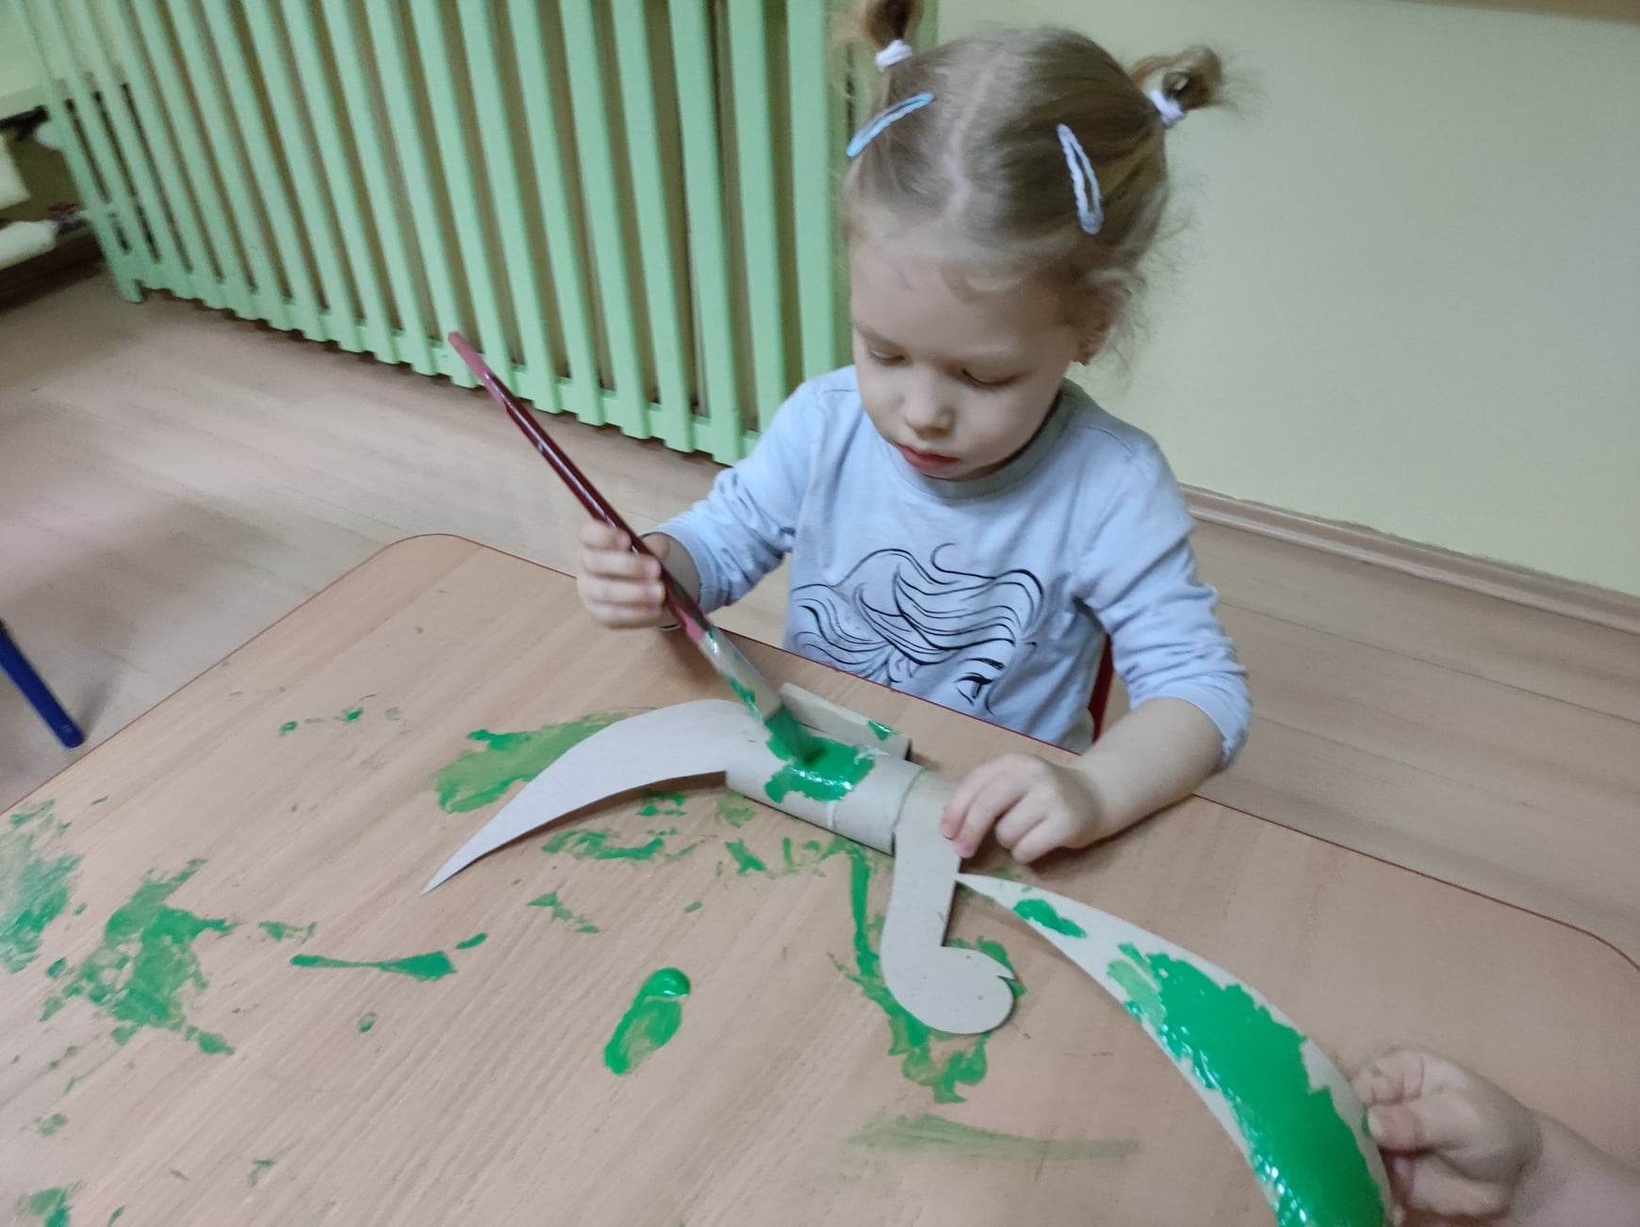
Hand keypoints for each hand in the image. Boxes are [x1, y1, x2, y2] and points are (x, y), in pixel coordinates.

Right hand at [576, 523, 670, 628]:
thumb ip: (653, 545)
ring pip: (605, 591)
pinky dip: (635, 612)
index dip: (605, 536)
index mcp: (592, 541)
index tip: (627, 539)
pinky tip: (655, 609)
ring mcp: (588, 591)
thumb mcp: (648, 547)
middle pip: (597, 563)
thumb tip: (658, 549)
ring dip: (634, 592)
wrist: (637, 587)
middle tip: (655, 568)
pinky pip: (614, 614)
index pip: (589, 534)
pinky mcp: (598, 613)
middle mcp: (585, 565)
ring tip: (659, 592)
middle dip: (628, 565)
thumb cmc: (638, 559)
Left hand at [939, 753, 1103, 863]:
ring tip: (1023, 834)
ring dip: (1007, 842)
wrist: (1094, 796)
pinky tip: (1036, 845)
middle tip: (961, 851)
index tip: (946, 832)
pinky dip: (1023, 854)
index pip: (975, 783)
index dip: (957, 809)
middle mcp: (1032, 774)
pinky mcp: (1066, 823)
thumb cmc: (1042, 794)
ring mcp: (1052, 797)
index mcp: (1013, 762)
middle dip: (969, 832)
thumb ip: (984, 795)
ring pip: (1006, 833)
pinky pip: (1027, 849)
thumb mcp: (1014, 783)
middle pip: (987, 806)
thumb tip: (949, 821)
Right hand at [1352, 1048, 1543, 1222]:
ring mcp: (1379, 1141)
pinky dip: (1364, 1198)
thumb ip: (1419, 1119)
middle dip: (1339, 1145)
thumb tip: (1373, 1124)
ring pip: (1348, 1155)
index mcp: (1394, 1070)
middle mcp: (1378, 1102)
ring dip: (1348, 1175)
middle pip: (1343, 1121)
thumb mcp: (1464, 1116)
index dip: (1344, 1108)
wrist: (1520, 1178)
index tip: (1343, 1134)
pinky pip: (1364, 1185)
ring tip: (1354, 1193)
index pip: (1356, 1084)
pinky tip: (1376, 1209)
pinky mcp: (1385, 1175)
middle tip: (1342, 1169)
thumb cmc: (1495, 1128)